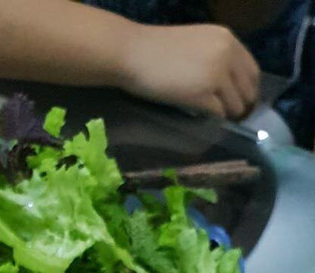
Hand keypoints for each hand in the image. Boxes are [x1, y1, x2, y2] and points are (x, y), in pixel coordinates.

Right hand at [120, 24, 260, 119]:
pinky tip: (200, 117)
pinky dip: (212, 120)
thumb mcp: (197, 43)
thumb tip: (229, 84)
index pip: (253, 71)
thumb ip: (217, 57)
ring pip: (235, 106)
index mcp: (228, 39)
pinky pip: (218, 114)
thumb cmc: (158, 49)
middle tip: (227, 116)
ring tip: (211, 116)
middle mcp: (227, 55)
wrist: (133, 53)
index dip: (248, 90)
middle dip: (239, 107)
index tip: (239, 101)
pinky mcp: (202, 95)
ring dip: (225, 115)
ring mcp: (216, 75)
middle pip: (247, 92)